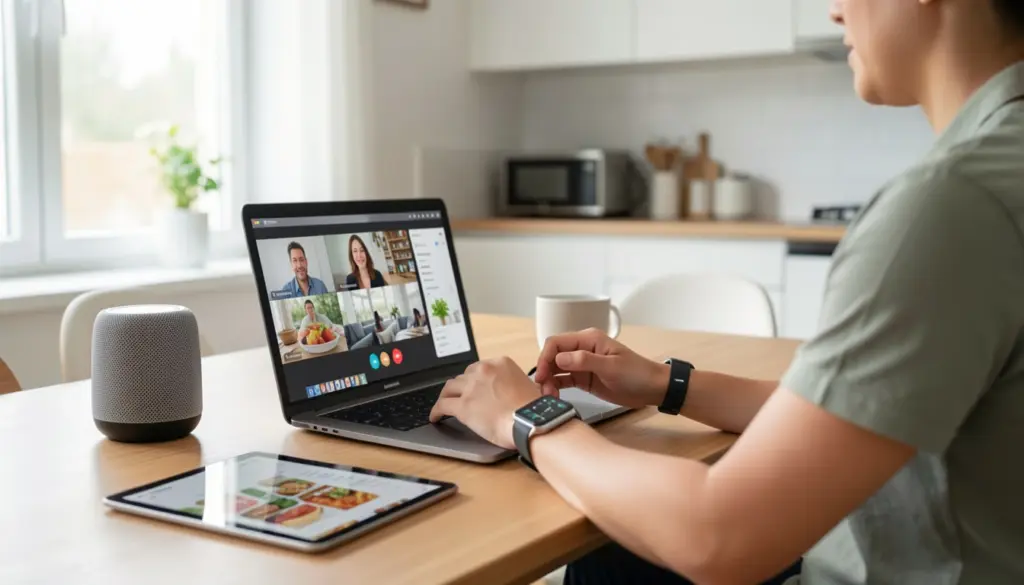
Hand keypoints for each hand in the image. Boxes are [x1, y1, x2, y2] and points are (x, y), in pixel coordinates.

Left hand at [429, 357, 540, 449]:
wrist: (530, 421)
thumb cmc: (535, 410)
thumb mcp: (530, 386)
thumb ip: (518, 384)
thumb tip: (518, 391)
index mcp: (501, 363)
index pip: (480, 368)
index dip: (475, 379)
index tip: (474, 387)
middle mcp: (483, 371)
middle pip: (464, 376)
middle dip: (461, 387)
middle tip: (460, 396)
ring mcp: (471, 388)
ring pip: (450, 388)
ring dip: (447, 396)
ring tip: (444, 405)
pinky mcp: (462, 406)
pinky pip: (442, 406)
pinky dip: (436, 411)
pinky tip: (435, 417)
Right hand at [534, 328, 668, 408]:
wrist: (652, 389)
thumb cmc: (636, 374)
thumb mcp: (611, 367)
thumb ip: (584, 361)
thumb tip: (559, 358)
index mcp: (588, 339)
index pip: (556, 343)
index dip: (545, 357)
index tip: (541, 376)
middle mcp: (581, 349)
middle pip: (553, 356)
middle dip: (544, 371)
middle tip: (543, 390)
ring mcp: (582, 365)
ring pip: (556, 369)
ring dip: (549, 381)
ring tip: (549, 397)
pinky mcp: (584, 379)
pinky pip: (564, 381)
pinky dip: (556, 388)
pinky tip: (554, 397)